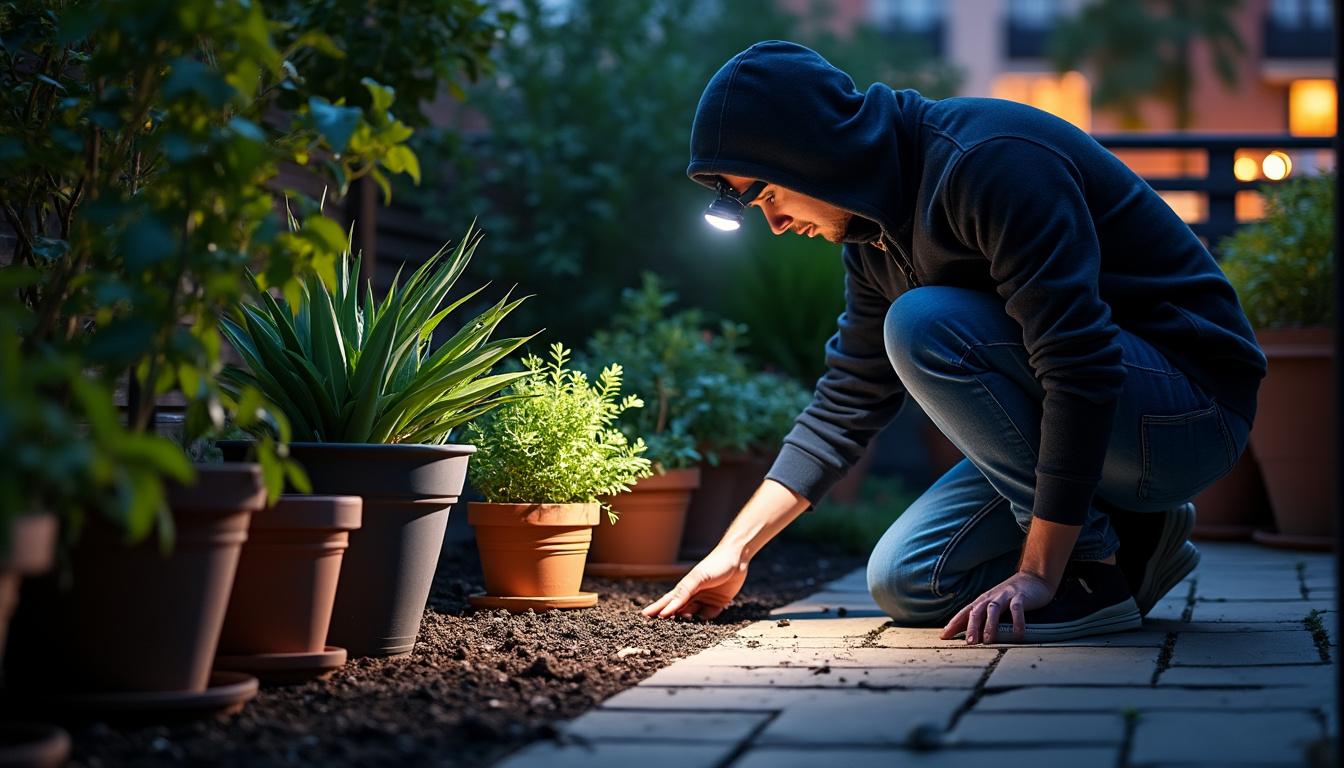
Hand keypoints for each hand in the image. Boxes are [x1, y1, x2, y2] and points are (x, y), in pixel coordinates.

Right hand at [641, 547, 747, 620]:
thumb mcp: (697, 578)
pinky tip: (702, 623)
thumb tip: (667, 610)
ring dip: (688, 623)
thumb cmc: (714, 564)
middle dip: (668, 619)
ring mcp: (705, 599)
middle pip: (678, 610)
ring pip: (693, 616)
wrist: (737, 558)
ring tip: (678, 631)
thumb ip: (683, 594)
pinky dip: (706, 620)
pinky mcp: (718, 603)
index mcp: (685, 587)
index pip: (668, 600)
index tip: (644, 616)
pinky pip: (710, 616)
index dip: (657, 608)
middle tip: (655, 630)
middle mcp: (693, 594)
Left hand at [940, 571, 1055, 644]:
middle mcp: (991, 598)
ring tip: (988, 641)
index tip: (943, 637)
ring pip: (993, 609)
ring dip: (990, 625)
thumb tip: (972, 636)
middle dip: (971, 627)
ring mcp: (1005, 596)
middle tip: (969, 643)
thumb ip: (984, 618)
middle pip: (976, 611)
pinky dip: (1017, 622)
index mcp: (983, 601)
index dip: (953, 624)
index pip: (964, 613)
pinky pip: (1017, 609)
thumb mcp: (994, 605)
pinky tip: (1017, 635)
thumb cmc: (1011, 596)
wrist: (1033, 577)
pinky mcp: (1020, 596)